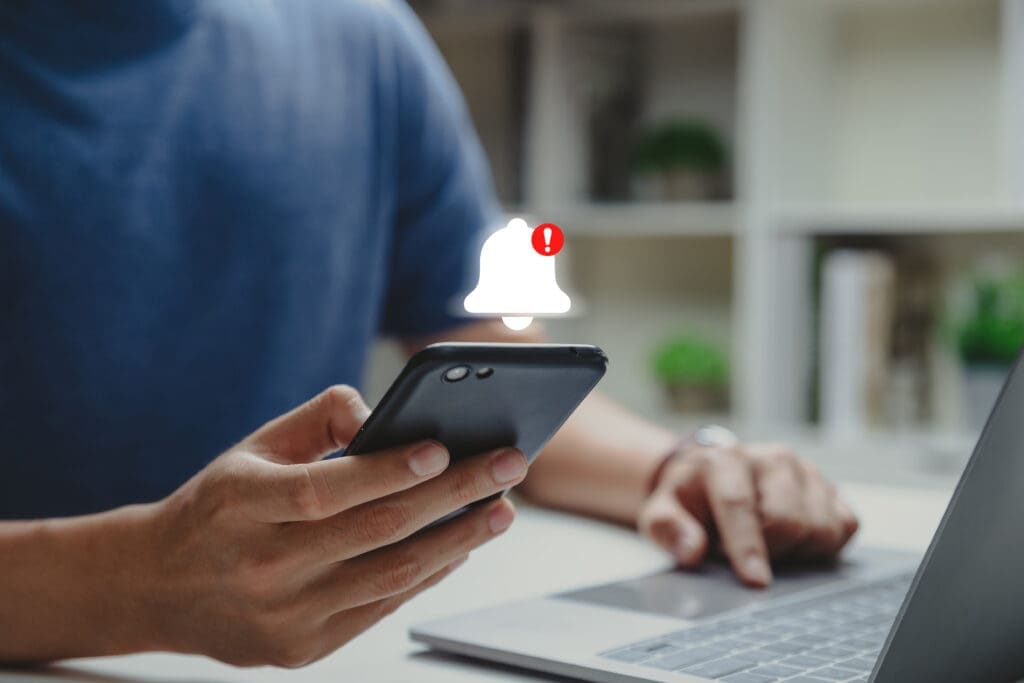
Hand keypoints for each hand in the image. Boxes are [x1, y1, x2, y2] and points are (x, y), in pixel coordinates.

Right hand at [143, 385, 526, 666]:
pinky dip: (429, 573)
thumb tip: (383, 413)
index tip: (443, 448)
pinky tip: (461, 544)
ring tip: (501, 509)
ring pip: (390, 575)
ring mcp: (283, 615)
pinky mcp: (302, 648)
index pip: (324, 490)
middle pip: (374, 531)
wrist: (159, 586)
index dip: (387, 471)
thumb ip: (318, 418)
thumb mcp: (252, 448)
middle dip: (452, 495)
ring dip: (457, 540)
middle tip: (508, 466)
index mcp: (239, 505)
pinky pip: (382, 605)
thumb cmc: (219, 506)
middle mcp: (260, 566)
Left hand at [637, 443, 857, 587]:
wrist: (711, 475)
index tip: (756, 581)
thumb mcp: (662, 512)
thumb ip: (670, 530)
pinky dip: (823, 544)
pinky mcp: (830, 489)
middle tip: (740, 551)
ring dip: (795, 550)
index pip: (739, 505)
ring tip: (765, 542)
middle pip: (788, 522)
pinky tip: (794, 542)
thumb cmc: (689, 499)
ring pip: (821, 528)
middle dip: (767, 551)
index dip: (748, 547)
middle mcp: (772, 458)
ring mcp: (806, 471)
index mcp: (726, 458)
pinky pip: (844, 527)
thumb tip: (692, 551)